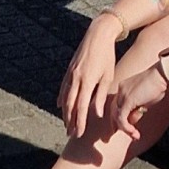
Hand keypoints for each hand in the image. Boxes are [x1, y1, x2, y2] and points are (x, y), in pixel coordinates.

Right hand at [57, 15, 121, 136]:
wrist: (98, 34)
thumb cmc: (107, 56)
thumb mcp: (107, 76)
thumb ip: (101, 95)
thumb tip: (95, 114)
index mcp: (87, 81)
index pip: (81, 107)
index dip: (80, 122)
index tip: (79, 134)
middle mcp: (76, 78)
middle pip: (70, 105)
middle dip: (70, 121)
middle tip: (71, 134)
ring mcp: (71, 73)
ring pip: (65, 97)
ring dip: (65, 112)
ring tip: (67, 124)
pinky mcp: (69, 69)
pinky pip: (63, 87)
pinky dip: (61, 97)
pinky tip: (60, 106)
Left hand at [108, 61, 168, 141]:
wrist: (161, 75)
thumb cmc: (157, 85)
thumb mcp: (144, 99)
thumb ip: (136, 108)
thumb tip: (133, 119)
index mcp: (123, 87)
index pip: (115, 105)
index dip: (116, 118)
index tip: (119, 129)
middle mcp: (120, 90)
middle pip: (113, 111)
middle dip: (116, 126)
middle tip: (124, 136)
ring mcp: (123, 94)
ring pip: (117, 116)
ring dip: (125, 129)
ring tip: (135, 135)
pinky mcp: (127, 100)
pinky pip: (122, 118)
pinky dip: (127, 128)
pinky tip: (134, 132)